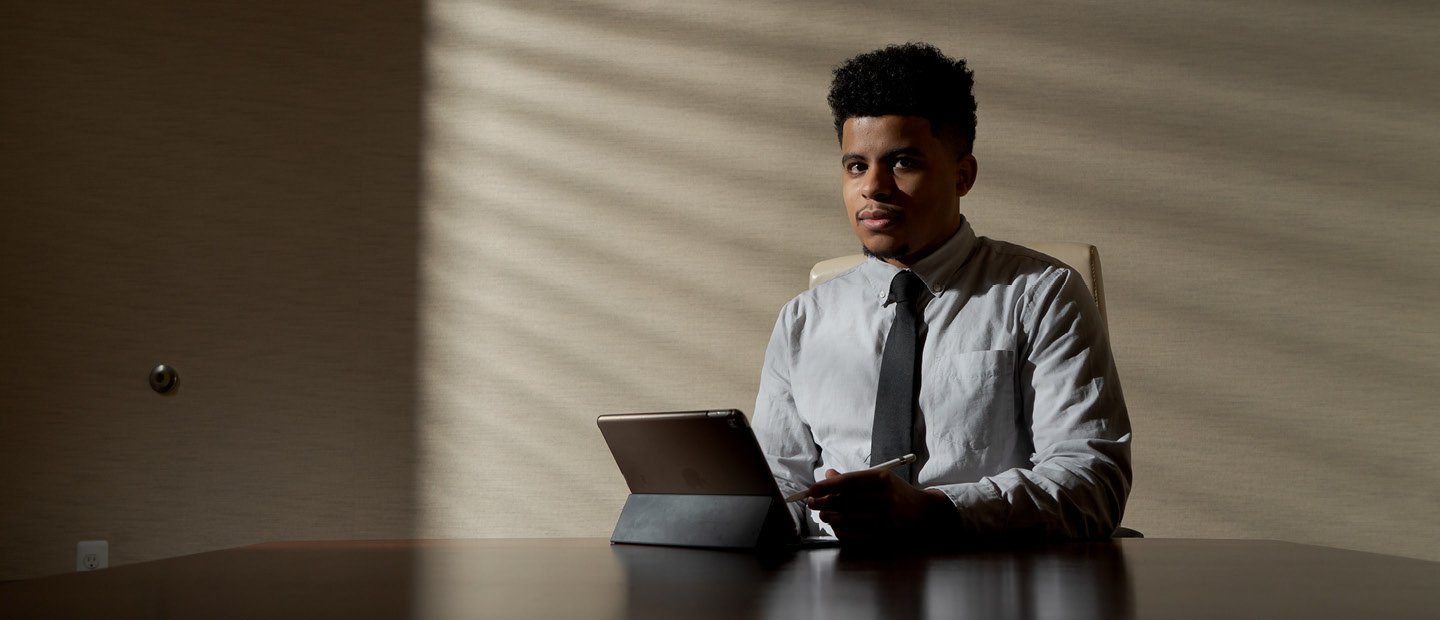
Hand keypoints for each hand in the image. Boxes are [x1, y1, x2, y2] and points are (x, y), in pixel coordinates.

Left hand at [805, 468, 958, 543]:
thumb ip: (853, 478)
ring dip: (831, 517)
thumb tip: (828, 475)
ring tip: (823, 514)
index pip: (848, 482)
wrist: (924, 513)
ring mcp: (886, 518)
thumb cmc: (896, 493)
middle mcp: (885, 497)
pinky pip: (856, 534)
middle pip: (846, 500)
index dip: (826, 486)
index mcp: (882, 479)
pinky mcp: (886, 534)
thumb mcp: (879, 479)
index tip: (811, 490)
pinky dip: (842, 531)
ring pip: (848, 518)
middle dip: (823, 502)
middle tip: (811, 502)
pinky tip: (836, 527)